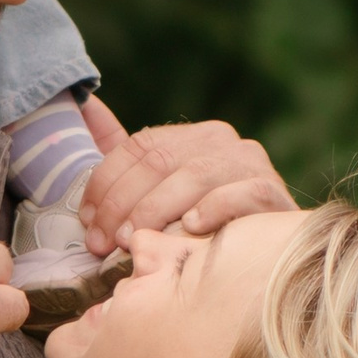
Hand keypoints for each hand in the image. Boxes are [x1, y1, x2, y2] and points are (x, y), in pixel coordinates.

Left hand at [78, 100, 293, 256]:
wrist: (268, 254)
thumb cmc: (204, 227)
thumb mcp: (159, 196)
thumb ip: (123, 161)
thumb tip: (86, 103)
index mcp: (190, 137)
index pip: (138, 146)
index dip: (105, 183)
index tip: (86, 221)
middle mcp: (220, 141)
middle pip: (159, 161)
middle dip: (122, 204)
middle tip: (101, 243)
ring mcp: (248, 163)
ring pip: (193, 176)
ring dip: (155, 210)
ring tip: (133, 241)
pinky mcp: (271, 190)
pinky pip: (240, 193)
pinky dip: (211, 209)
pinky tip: (189, 228)